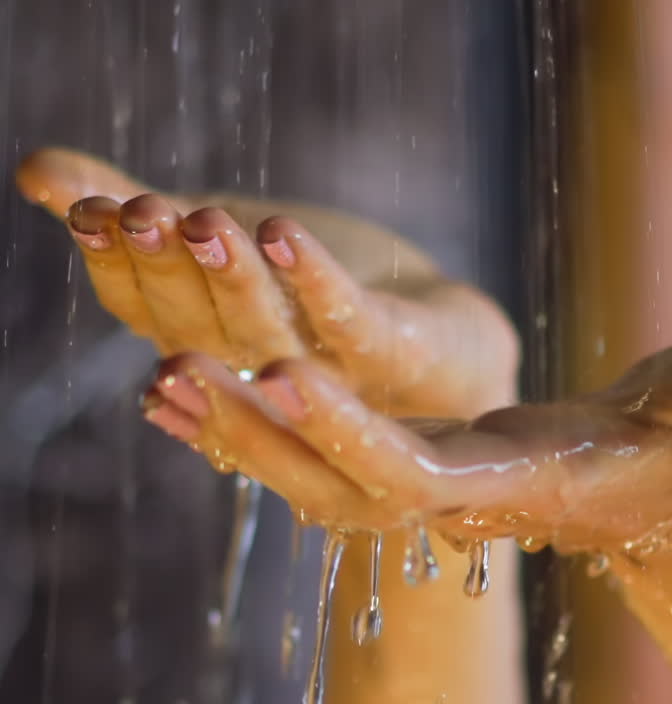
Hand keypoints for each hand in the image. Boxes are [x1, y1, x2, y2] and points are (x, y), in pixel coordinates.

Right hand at [16, 147, 516, 418]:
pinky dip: (317, 282)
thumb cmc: (324, 310)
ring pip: (267, 333)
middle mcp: (256, 375)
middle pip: (199, 324)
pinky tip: (284, 234)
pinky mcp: (394, 355)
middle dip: (168, 268)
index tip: (87, 211)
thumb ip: (140, 222)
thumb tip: (35, 173)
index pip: (145, 311)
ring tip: (206, 220)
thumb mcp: (225, 255)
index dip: (116, 264)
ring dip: (232, 281)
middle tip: (138, 212)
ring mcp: (327, 377)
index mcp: (210, 350)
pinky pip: (351, 324)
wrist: (445, 362)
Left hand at [139, 341, 671, 555]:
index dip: (346, 429)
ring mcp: (416, 494)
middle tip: (180, 372)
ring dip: (233, 436)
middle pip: (334, 484)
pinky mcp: (398, 473)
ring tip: (158, 381)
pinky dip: (248, 432)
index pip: (412, 472)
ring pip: (307, 479)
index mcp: (506, 488)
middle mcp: (448, 502)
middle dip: (258, 435)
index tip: (281, 369)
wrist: (643, 489)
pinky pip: (308, 460)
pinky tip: (189, 392)